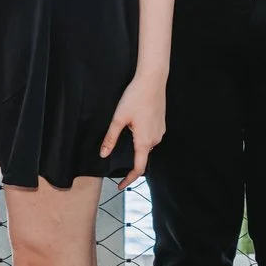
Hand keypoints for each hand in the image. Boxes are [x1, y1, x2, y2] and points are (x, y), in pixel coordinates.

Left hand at [99, 71, 166, 187]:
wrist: (152, 80)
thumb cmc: (135, 97)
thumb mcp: (119, 119)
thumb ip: (111, 138)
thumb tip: (104, 154)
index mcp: (145, 141)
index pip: (138, 168)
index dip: (129, 179)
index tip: (120, 186)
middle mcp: (155, 139)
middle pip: (142, 155)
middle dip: (131, 157)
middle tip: (116, 150)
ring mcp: (160, 131)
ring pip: (146, 145)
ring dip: (136, 144)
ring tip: (126, 131)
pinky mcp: (161, 123)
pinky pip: (150, 136)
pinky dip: (142, 136)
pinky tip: (135, 124)